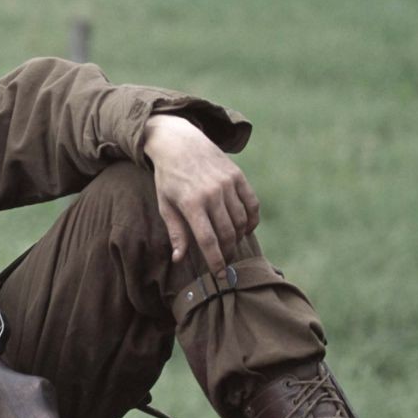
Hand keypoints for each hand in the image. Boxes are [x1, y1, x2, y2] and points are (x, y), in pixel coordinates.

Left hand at [142, 114, 259, 272]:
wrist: (179, 143)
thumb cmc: (168, 177)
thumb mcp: (165, 204)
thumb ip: (176, 232)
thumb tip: (178, 259)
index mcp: (191, 203)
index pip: (208, 240)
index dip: (215, 260)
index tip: (219, 275)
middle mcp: (212, 193)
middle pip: (227, 233)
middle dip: (228, 251)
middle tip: (225, 261)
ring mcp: (227, 183)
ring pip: (241, 220)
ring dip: (239, 237)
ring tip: (231, 243)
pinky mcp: (238, 176)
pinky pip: (252, 204)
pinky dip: (252, 220)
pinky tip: (245, 228)